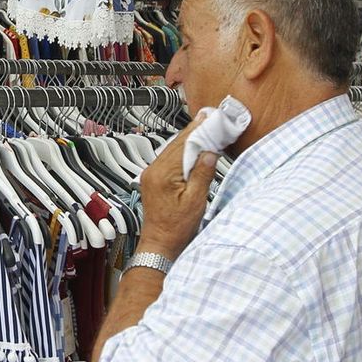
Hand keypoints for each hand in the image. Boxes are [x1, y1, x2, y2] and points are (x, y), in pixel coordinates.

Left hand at [136, 114, 217, 259]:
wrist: (161, 244)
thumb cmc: (175, 229)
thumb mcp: (195, 201)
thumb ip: (202, 174)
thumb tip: (209, 153)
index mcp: (162, 174)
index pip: (183, 144)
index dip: (199, 129)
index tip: (210, 117)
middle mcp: (153, 171)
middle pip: (176, 144)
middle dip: (194, 131)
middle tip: (209, 117)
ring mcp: (151, 175)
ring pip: (173, 150)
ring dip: (189, 139)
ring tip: (204, 128)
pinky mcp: (154, 180)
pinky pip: (170, 159)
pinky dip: (183, 151)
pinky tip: (192, 148)